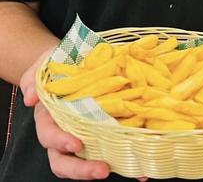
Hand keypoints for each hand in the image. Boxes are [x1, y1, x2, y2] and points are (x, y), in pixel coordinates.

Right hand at [21, 48, 147, 180]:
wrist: (77, 60)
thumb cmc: (58, 65)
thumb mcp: (44, 64)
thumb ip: (33, 78)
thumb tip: (31, 98)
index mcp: (50, 118)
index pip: (50, 136)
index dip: (61, 142)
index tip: (76, 144)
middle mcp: (66, 132)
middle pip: (65, 161)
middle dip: (82, 169)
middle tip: (102, 170)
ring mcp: (86, 135)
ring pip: (88, 161)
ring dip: (104, 169)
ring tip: (127, 171)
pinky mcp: (105, 134)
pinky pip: (113, 151)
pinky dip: (127, 162)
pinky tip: (143, 169)